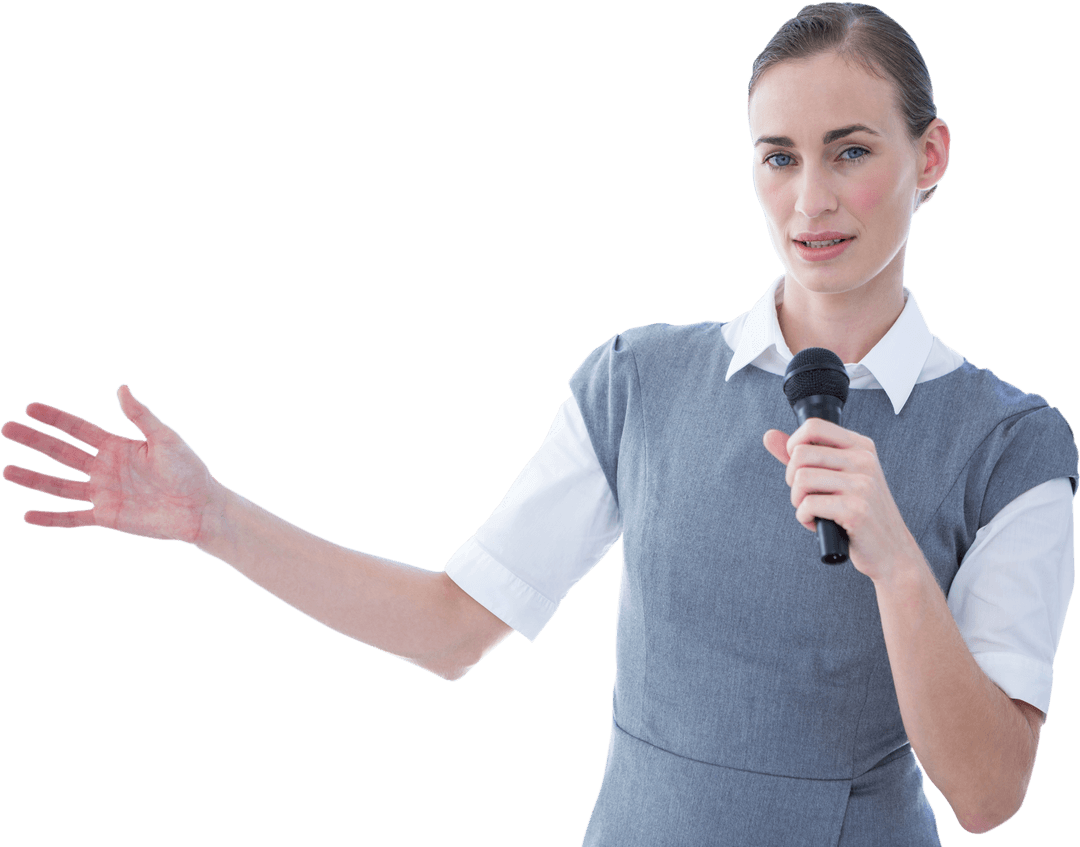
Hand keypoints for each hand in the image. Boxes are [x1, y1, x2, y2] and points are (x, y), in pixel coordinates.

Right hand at [2, 384, 222, 545]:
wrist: (201, 508)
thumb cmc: (189, 470)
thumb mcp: (165, 438)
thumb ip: (141, 416)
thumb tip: (121, 387)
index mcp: (118, 446)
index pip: (79, 429)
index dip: (55, 419)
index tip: (30, 408)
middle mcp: (105, 468)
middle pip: (62, 452)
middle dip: (35, 441)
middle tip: (6, 428)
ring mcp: (104, 493)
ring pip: (60, 485)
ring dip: (34, 478)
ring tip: (7, 470)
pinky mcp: (107, 517)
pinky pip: (73, 518)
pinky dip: (51, 518)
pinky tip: (27, 515)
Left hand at [762, 418, 921, 582]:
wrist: (892, 551)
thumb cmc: (859, 513)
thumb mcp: (836, 477)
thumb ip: (802, 456)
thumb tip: (769, 435)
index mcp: (861, 447)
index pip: (813, 426)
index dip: (793, 445)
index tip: (798, 466)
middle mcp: (864, 461)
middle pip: (800, 454)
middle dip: (792, 479)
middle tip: (806, 495)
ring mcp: (862, 484)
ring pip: (801, 479)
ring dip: (798, 501)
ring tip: (813, 510)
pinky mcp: (856, 510)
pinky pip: (808, 505)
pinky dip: (804, 518)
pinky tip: (818, 523)